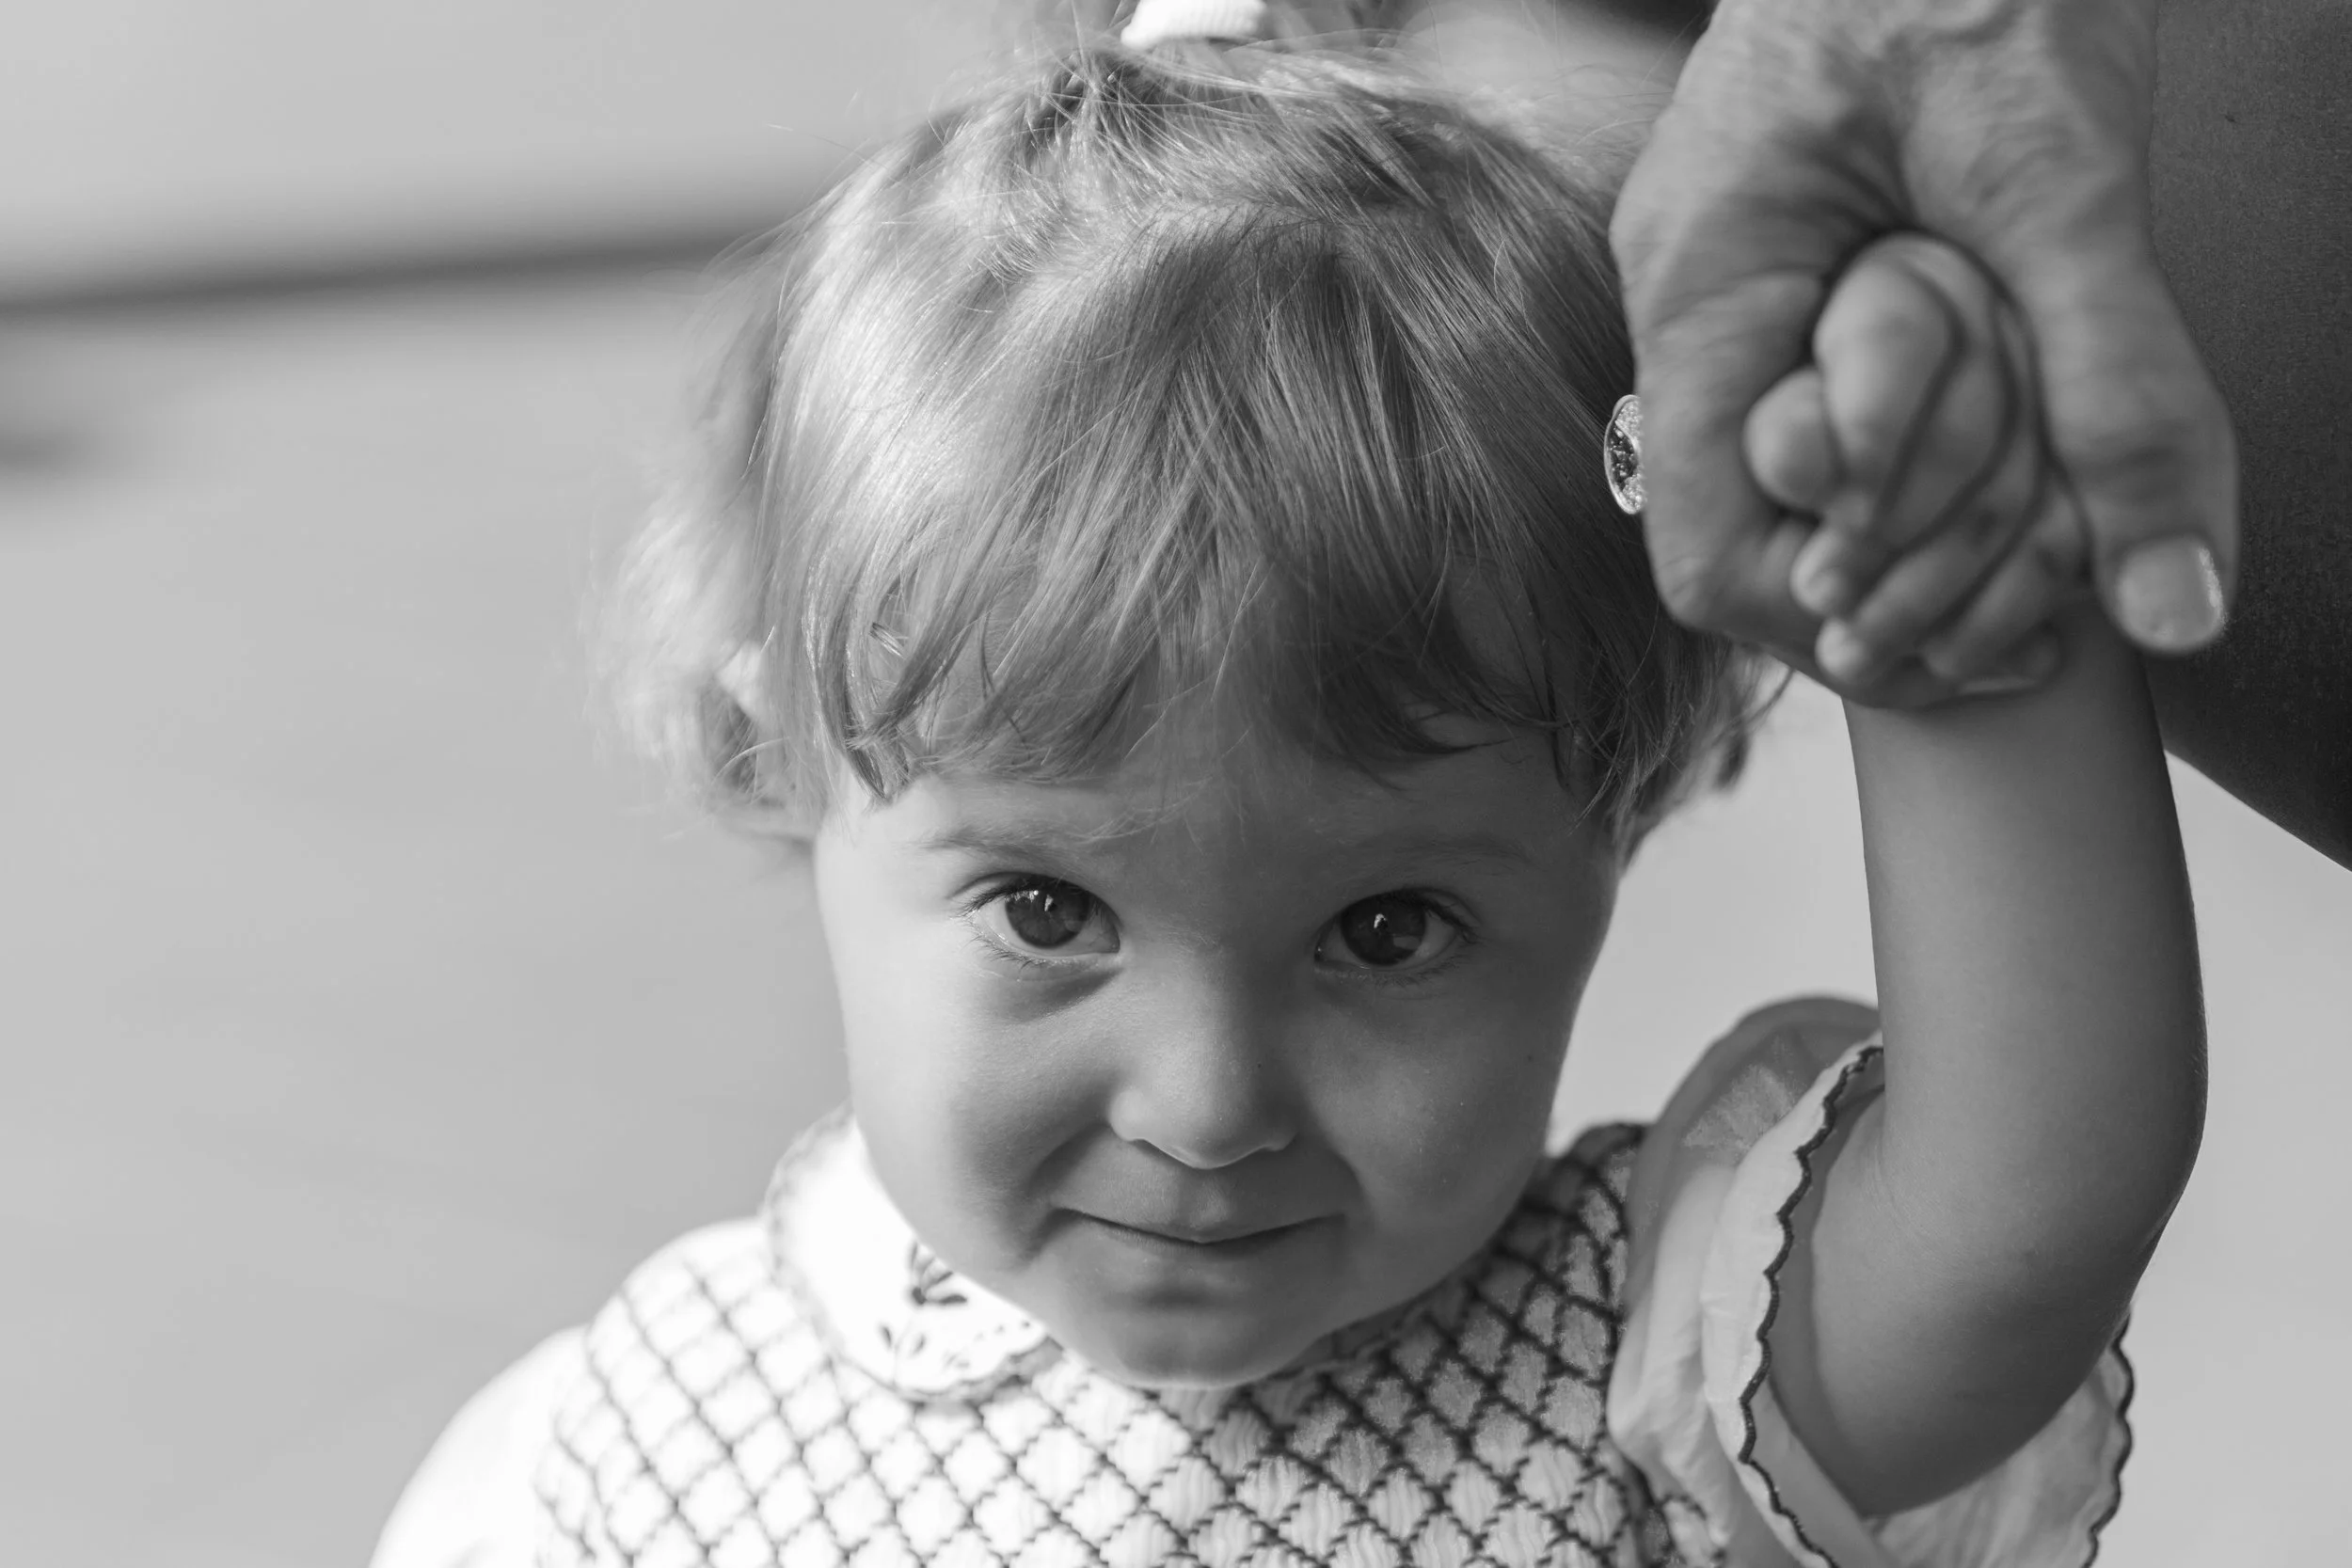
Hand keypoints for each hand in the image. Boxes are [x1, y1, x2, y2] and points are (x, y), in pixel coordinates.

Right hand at [1611, 0, 2235, 702]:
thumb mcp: (2065, 177)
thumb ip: (2118, 387)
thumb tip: (2167, 599)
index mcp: (1704, 292)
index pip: (1714, 557)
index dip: (1841, 628)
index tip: (1979, 634)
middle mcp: (1698, 310)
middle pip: (1765, 546)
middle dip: (1914, 575)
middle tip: (2049, 564)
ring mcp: (1738, 295)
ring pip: (1810, 494)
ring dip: (1941, 519)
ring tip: (2053, 490)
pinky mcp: (1796, 281)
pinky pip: (1843, 423)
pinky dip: (1947, 455)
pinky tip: (2031, 440)